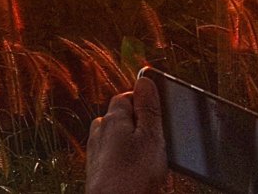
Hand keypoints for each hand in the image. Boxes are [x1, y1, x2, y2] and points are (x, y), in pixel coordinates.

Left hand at [87, 74, 168, 193]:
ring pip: (119, 141)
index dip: (145, 102)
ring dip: (136, 148)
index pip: (127, 97)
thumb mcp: (150, 138)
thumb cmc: (132, 177)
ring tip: (153, 165)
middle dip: (142, 128)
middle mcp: (100, 131)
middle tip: (160, 143)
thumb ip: (148, 109)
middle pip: (123, 119)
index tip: (160, 112)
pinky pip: (116, 159)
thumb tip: (144, 79)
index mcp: (113, 119)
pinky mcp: (98, 171)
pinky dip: (129, 163)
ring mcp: (97, 152)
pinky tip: (140, 175)